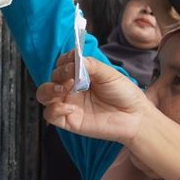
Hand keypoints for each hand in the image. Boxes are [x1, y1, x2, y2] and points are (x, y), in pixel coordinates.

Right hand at [37, 51, 154, 143]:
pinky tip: (70, 107)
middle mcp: (72, 89)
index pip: (61, 63)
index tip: (73, 60)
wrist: (135, 117)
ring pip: (43, 94)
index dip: (64, 60)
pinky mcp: (68, 120)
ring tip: (64, 89)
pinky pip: (50, 114)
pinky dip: (55, 109)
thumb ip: (90, 65)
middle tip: (73, 76)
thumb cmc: (124, 94)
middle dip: (59, 74)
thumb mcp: (109, 74)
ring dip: (49, 89)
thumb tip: (75, 59)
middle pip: (52, 77)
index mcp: (80, 75)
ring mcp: (69, 104)